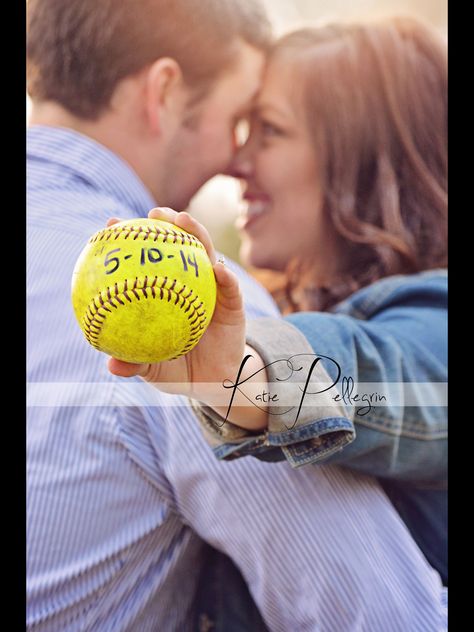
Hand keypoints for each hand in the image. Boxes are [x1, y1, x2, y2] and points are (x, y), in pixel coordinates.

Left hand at [107, 208, 246, 398]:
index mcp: (166, 290)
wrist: (213, 382)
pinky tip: (218, 270)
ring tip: (185, 222)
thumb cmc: (178, 369)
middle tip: (154, 213)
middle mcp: (189, 283)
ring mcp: (213, 289)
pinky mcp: (234, 303)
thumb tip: (111, 365)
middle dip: (169, 222)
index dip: (130, 239)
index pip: (147, 259)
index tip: (112, 225)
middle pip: (180, 245)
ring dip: (198, 234)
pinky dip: (226, 277)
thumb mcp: (153, 369)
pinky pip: (231, 288)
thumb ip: (135, 364)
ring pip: (207, 255)